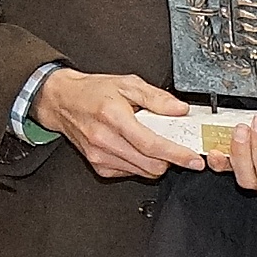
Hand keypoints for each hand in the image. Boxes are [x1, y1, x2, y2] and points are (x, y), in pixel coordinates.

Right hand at [33, 66, 203, 181]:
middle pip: (151, 164)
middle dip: (169, 159)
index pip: (151, 144)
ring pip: (143, 172)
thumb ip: (156, 97)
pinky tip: (133, 148)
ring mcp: (100, 155)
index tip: (194, 160)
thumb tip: (180, 109)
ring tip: (149, 142)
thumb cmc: (92, 92)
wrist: (62, 101)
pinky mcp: (98, 165)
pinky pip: (130, 172)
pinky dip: (139, 164)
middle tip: (172, 145)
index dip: (177, 154)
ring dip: (154, 161)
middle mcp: (104, 140)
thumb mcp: (126, 83)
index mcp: (113, 117)